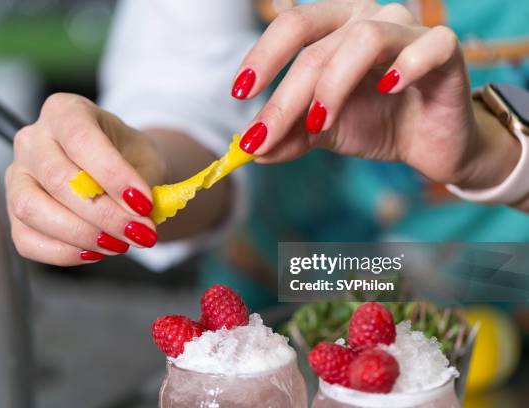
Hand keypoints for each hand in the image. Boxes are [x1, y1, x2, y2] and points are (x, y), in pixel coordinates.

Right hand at [6, 93, 163, 265]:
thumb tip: (141, 215)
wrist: (117, 173)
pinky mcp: (13, 212)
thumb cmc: (128, 158)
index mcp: (65, 111)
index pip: (82, 140)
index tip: (144, 203)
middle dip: (105, 214)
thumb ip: (145, 183)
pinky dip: (64, 252)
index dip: (114, 176)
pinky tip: (95, 251)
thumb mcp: (147, 158)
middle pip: (58, 178)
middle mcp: (32, 139)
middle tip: (140, 232)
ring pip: (32, 209)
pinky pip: (27, 239)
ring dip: (82, 234)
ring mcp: (17, 176)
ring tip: (119, 243)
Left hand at [232, 0, 518, 188]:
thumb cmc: (376, 123)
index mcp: (335, 27)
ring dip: (332, 85)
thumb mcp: (322, 131)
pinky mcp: (446, 51)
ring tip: (319, 123)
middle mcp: (369, 18)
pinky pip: (429, 45)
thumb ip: (289, 134)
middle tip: (264, 136)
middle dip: (285, 95)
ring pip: (364, 39)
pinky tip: (386, 88)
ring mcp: (409, 31)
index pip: (293, 26)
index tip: (240, 93)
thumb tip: (249, 149)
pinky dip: (405, 65)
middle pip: (318, 45)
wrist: (429, 144)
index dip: (263, 56)